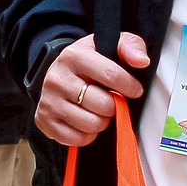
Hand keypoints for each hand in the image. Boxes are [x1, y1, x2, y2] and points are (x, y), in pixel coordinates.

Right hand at [35, 32, 150, 145]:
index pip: (111, 75)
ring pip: (91, 124)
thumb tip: (142, 61)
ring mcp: (48, 102)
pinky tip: (86, 121)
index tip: (135, 90)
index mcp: (73, 56)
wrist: (60, 73)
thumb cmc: (91, 61)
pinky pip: (77, 139)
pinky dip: (87, 135)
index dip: (130, 86)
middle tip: (112, 100)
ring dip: (103, 121)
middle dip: (115, 106)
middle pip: (103, 105)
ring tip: (99, 110)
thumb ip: (131, 46)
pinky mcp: (44, 121)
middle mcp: (56, 78)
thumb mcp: (110, 45)